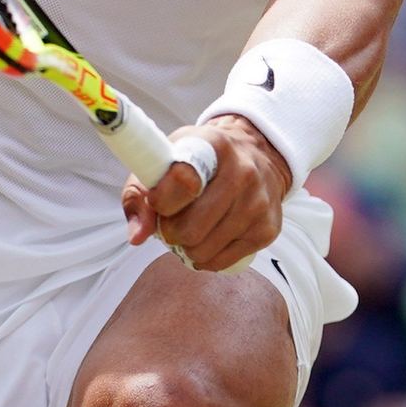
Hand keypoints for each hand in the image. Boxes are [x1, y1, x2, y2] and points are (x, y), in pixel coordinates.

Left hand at [121, 114, 291, 271]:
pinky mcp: (267, 229)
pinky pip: (222, 262)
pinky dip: (207, 258)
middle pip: (190, 228)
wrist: (256, 156)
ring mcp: (258, 202)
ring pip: (204, 250)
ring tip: (192, 228)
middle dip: (171, 232)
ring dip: (188, 247)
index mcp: (212, 145)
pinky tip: (208, 239)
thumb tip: (137, 236)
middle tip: (172, 221)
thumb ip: (139, 195)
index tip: (156, 200)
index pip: (181, 181)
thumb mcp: (166, 160)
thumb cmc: (201, 160)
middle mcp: (242, 172)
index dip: (159, 200)